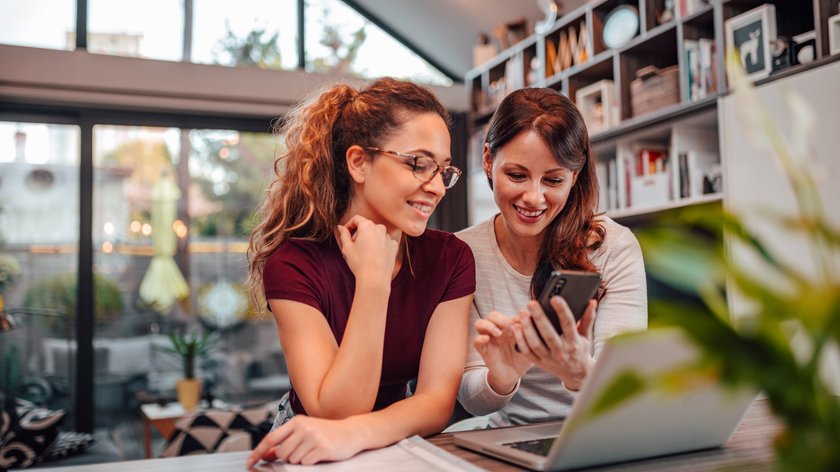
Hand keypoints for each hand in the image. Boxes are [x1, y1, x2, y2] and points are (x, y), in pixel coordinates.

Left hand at [246, 416, 366, 466]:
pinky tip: (319, 454)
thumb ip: (286, 440)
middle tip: (301, 452)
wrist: (351, 432)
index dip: (258, 451)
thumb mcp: (305, 431)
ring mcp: (313, 437)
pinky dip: (311, 462)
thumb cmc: (327, 433)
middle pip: (282, 453)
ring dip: (301, 460)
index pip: (271, 438)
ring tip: (313, 451)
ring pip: (293, 460)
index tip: (250, 462)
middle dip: (288, 458)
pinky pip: (306, 463)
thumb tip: (266, 453)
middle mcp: (303, 428)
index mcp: (296, 421)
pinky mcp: (322, 448)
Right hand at [337, 215, 398, 285]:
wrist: (375, 278)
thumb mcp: (347, 247)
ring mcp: (388, 237)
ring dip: (370, 240)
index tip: (345, 232)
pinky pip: (384, 242)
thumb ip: (343, 234)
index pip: (356, 219)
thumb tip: (341, 227)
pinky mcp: (394, 246)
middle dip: (359, 233)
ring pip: (376, 235)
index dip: (349, 224)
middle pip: (367, 227)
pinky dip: (379, 246)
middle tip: (353, 246)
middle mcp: (380, 228)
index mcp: (367, 226)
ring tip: (364, 253)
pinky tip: (374, 256)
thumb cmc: (359, 262)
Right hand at [473, 311, 533, 394]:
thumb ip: (532, 337)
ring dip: (489, 325)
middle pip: (492, 315)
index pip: (509, 315)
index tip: (525, 324)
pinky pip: (476, 341)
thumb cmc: (522, 359)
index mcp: (509, 328)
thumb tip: (537, 325)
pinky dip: (480, 338)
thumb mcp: (530, 347)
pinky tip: (487, 339)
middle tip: (511, 327)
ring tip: (499, 333)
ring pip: (480, 323)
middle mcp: (497, 330)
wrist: (513, 375)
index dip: (517, 317)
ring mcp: (489, 339)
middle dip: (501, 319)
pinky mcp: (483, 350)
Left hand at [512, 298, 596, 390]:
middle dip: (539, 318)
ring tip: (522, 313)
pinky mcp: (539, 363)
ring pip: (535, 344)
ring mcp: (549, 358)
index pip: (568, 324)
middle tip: (532, 303)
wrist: (576, 374)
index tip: (554, 298)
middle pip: (548, 334)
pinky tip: (516, 327)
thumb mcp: (586, 336)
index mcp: (574, 342)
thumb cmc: (580, 350)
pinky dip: (520, 340)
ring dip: (527, 328)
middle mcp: (561, 351)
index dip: (562, 310)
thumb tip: (592, 302)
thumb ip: (588, 318)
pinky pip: (527, 352)